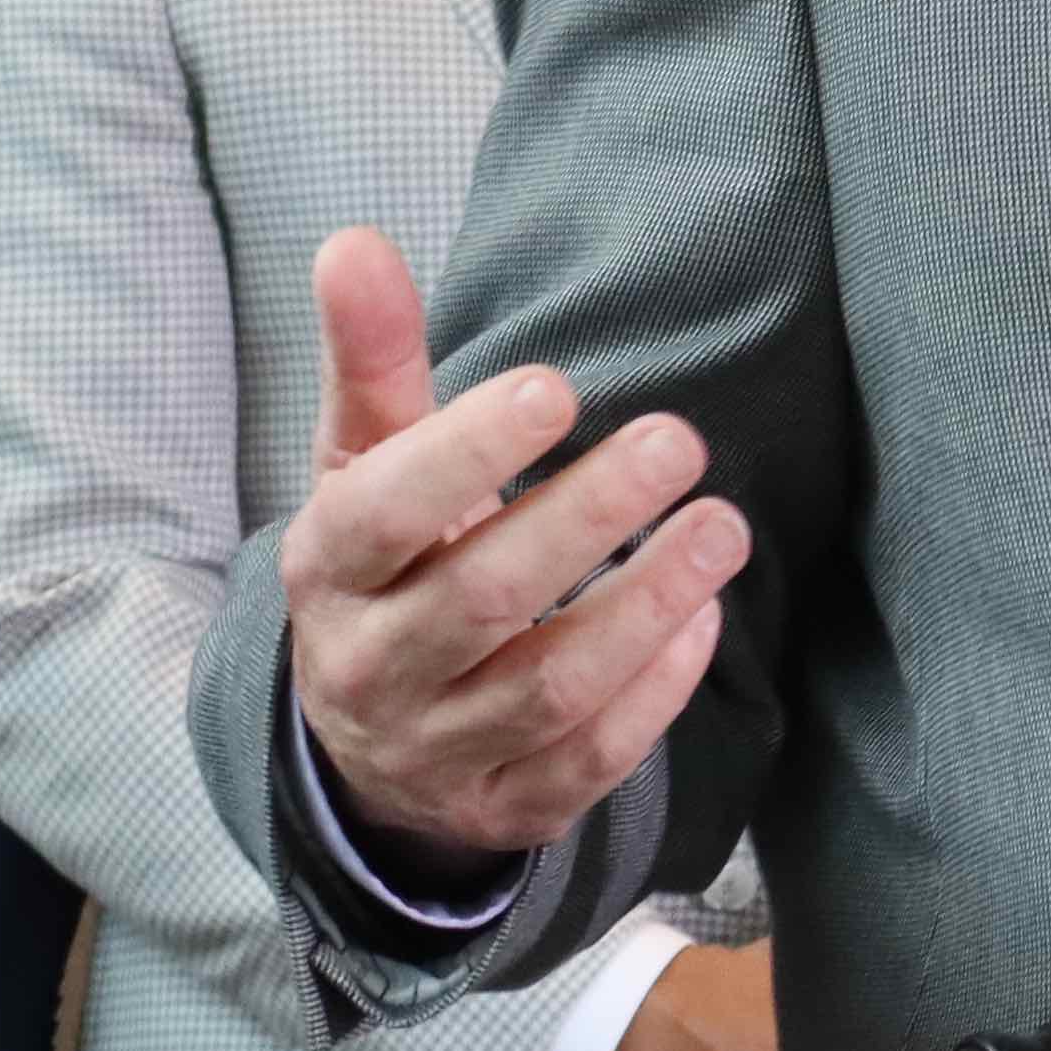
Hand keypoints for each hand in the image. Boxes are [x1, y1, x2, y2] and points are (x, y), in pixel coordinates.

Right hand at [277, 228, 744, 865]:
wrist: (366, 741)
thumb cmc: (386, 563)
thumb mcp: (364, 463)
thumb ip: (372, 359)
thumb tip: (353, 241)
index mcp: (327, 570)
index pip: (381, 514)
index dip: (465, 454)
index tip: (557, 388)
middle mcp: (370, 670)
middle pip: (482, 598)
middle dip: (588, 516)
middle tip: (681, 438)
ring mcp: (439, 750)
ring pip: (548, 688)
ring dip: (645, 605)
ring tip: (723, 526)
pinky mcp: (509, 809)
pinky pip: (590, 759)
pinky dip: (655, 691)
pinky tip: (703, 618)